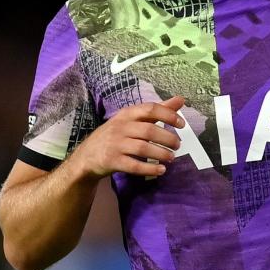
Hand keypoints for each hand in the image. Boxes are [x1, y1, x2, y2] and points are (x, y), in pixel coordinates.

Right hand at [70, 96, 185, 178]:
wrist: (87, 156)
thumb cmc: (115, 135)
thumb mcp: (132, 120)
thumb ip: (156, 111)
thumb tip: (180, 100)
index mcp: (126, 114)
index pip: (150, 109)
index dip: (168, 115)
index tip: (182, 124)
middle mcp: (121, 127)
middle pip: (149, 130)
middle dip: (167, 138)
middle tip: (177, 145)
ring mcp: (116, 144)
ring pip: (143, 148)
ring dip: (161, 153)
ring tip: (171, 158)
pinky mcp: (113, 161)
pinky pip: (134, 165)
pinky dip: (150, 168)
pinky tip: (161, 170)